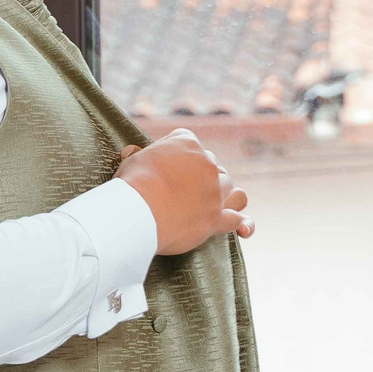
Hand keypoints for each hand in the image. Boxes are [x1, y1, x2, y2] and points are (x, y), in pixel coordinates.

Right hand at [116, 129, 250, 254]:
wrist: (138, 212)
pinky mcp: (217, 218)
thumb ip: (137, 156)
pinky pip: (238, 220)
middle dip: (202, 176)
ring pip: (232, 190)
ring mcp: (216, 192)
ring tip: (215, 202)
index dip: (178, 154)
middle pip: (213, 166)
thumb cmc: (132, 185)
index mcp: (187, 144)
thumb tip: (131, 151)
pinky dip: (241, 225)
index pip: (189, 141)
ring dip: (225, 195)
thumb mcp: (131, 163)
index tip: (166, 165)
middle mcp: (207, 165)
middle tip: (185, 188)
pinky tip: (241, 229)